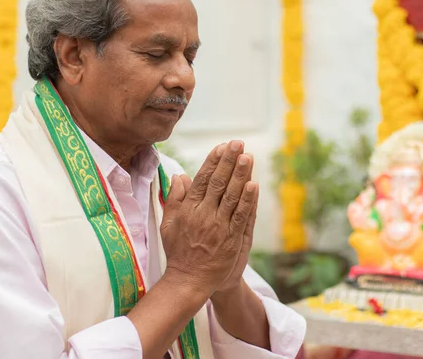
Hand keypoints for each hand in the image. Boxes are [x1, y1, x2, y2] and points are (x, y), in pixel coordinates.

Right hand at [160, 141, 257, 295]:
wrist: (188, 280)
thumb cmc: (178, 251)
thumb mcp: (168, 223)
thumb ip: (174, 198)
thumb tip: (180, 176)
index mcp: (189, 209)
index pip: (203, 179)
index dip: (213, 161)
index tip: (221, 146)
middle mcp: (204, 214)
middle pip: (218, 183)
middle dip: (228, 161)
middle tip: (238, 143)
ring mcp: (219, 226)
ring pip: (231, 196)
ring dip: (240, 175)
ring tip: (247, 156)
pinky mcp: (231, 239)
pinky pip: (241, 216)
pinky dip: (248, 201)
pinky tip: (254, 185)